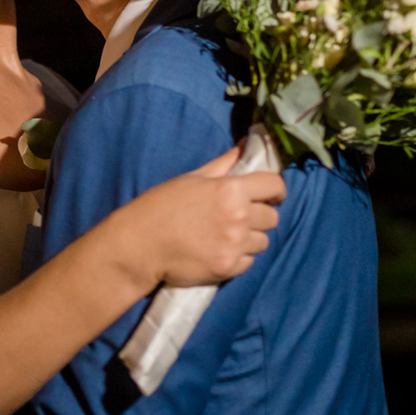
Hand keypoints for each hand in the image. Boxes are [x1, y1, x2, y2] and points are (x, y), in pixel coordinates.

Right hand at [139, 144, 285, 287]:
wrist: (140, 245)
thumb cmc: (162, 206)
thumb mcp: (192, 178)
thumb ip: (223, 164)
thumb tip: (244, 146)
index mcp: (230, 189)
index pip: (274, 185)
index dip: (275, 189)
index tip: (271, 194)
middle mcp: (238, 216)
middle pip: (272, 217)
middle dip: (260, 215)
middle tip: (241, 216)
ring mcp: (234, 244)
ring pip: (263, 241)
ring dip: (250, 238)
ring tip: (227, 236)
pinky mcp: (228, 268)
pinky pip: (249, 262)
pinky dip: (239, 257)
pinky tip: (220, 250)